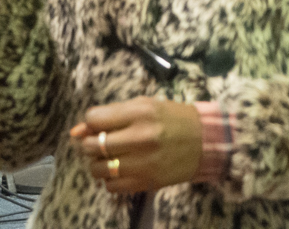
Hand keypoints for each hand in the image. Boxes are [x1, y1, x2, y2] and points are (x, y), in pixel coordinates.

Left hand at [71, 97, 202, 192]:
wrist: (208, 141)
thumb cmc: (174, 119)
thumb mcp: (146, 106)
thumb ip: (112, 115)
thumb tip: (76, 131)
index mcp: (141, 112)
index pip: (94, 118)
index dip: (93, 122)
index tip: (102, 125)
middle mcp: (140, 137)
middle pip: (91, 145)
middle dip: (92, 144)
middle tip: (105, 143)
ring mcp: (143, 162)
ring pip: (98, 169)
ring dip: (100, 163)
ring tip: (114, 157)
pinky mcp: (146, 181)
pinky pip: (111, 186)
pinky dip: (112, 179)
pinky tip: (125, 169)